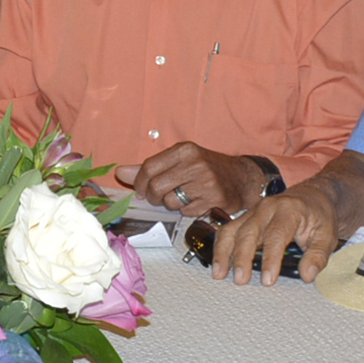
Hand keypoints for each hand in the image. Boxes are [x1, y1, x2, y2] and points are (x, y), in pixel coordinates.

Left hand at [119, 146, 262, 220]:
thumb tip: (120, 173)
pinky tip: (197, 202)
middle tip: (159, 198)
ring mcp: (206, 182)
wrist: (242, 178)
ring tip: (183, 197)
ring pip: (170, 202)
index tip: (141, 190)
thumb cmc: (206, 169)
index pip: (149, 167)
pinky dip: (187, 211)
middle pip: (157, 187)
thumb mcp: (179, 161)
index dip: (140, 183)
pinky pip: (186, 212)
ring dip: (172, 204)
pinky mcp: (214, 199)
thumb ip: (149, 168)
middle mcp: (195, 163)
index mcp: (184, 150)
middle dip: (153, 198)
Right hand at [208, 180, 339, 283]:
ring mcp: (253, 212)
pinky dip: (221, 248)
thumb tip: (307, 275)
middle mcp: (267, 208)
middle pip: (248, 232)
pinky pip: (228, 231)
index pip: (275, 236)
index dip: (270, 259)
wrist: (313, 196)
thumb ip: (318, 256)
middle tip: (241, 280)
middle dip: (242, 258)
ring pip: (232, 230)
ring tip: (219, 274)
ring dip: (224, 253)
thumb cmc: (319, 216)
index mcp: (289, 210)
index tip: (267, 280)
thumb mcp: (328, 235)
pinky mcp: (246, 218)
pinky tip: (218, 264)